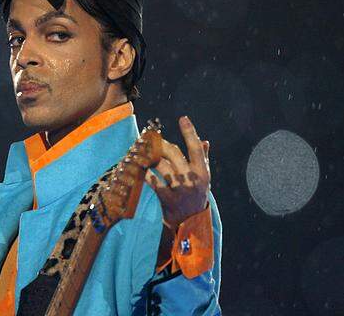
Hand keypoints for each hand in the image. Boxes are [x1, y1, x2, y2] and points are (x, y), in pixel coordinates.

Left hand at [146, 116, 210, 230]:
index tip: (183, 118)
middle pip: (174, 154)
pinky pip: (153, 181)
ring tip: (141, 150)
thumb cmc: (196, 196)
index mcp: (203, 172)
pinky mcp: (167, 199)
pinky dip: (145, 173)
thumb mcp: (204, 179)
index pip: (197, 148)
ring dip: (149, 156)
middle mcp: (193, 180)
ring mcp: (180, 190)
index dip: (190, 132)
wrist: (190, 224)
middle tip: (150, 138)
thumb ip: (204, 159)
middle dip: (161, 144)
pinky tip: (139, 167)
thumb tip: (204, 141)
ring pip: (161, 166)